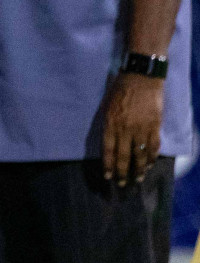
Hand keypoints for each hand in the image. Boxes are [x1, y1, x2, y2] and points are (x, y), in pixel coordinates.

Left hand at [102, 72, 163, 186]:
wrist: (141, 78)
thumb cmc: (120, 90)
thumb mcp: (107, 106)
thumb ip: (108, 124)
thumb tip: (109, 143)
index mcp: (110, 123)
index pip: (109, 150)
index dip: (109, 165)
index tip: (108, 177)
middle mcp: (125, 129)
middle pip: (124, 156)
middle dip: (123, 172)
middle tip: (123, 184)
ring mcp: (141, 128)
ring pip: (140, 154)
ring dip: (139, 169)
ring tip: (138, 179)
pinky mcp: (154, 126)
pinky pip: (153, 146)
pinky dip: (151, 157)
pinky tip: (149, 165)